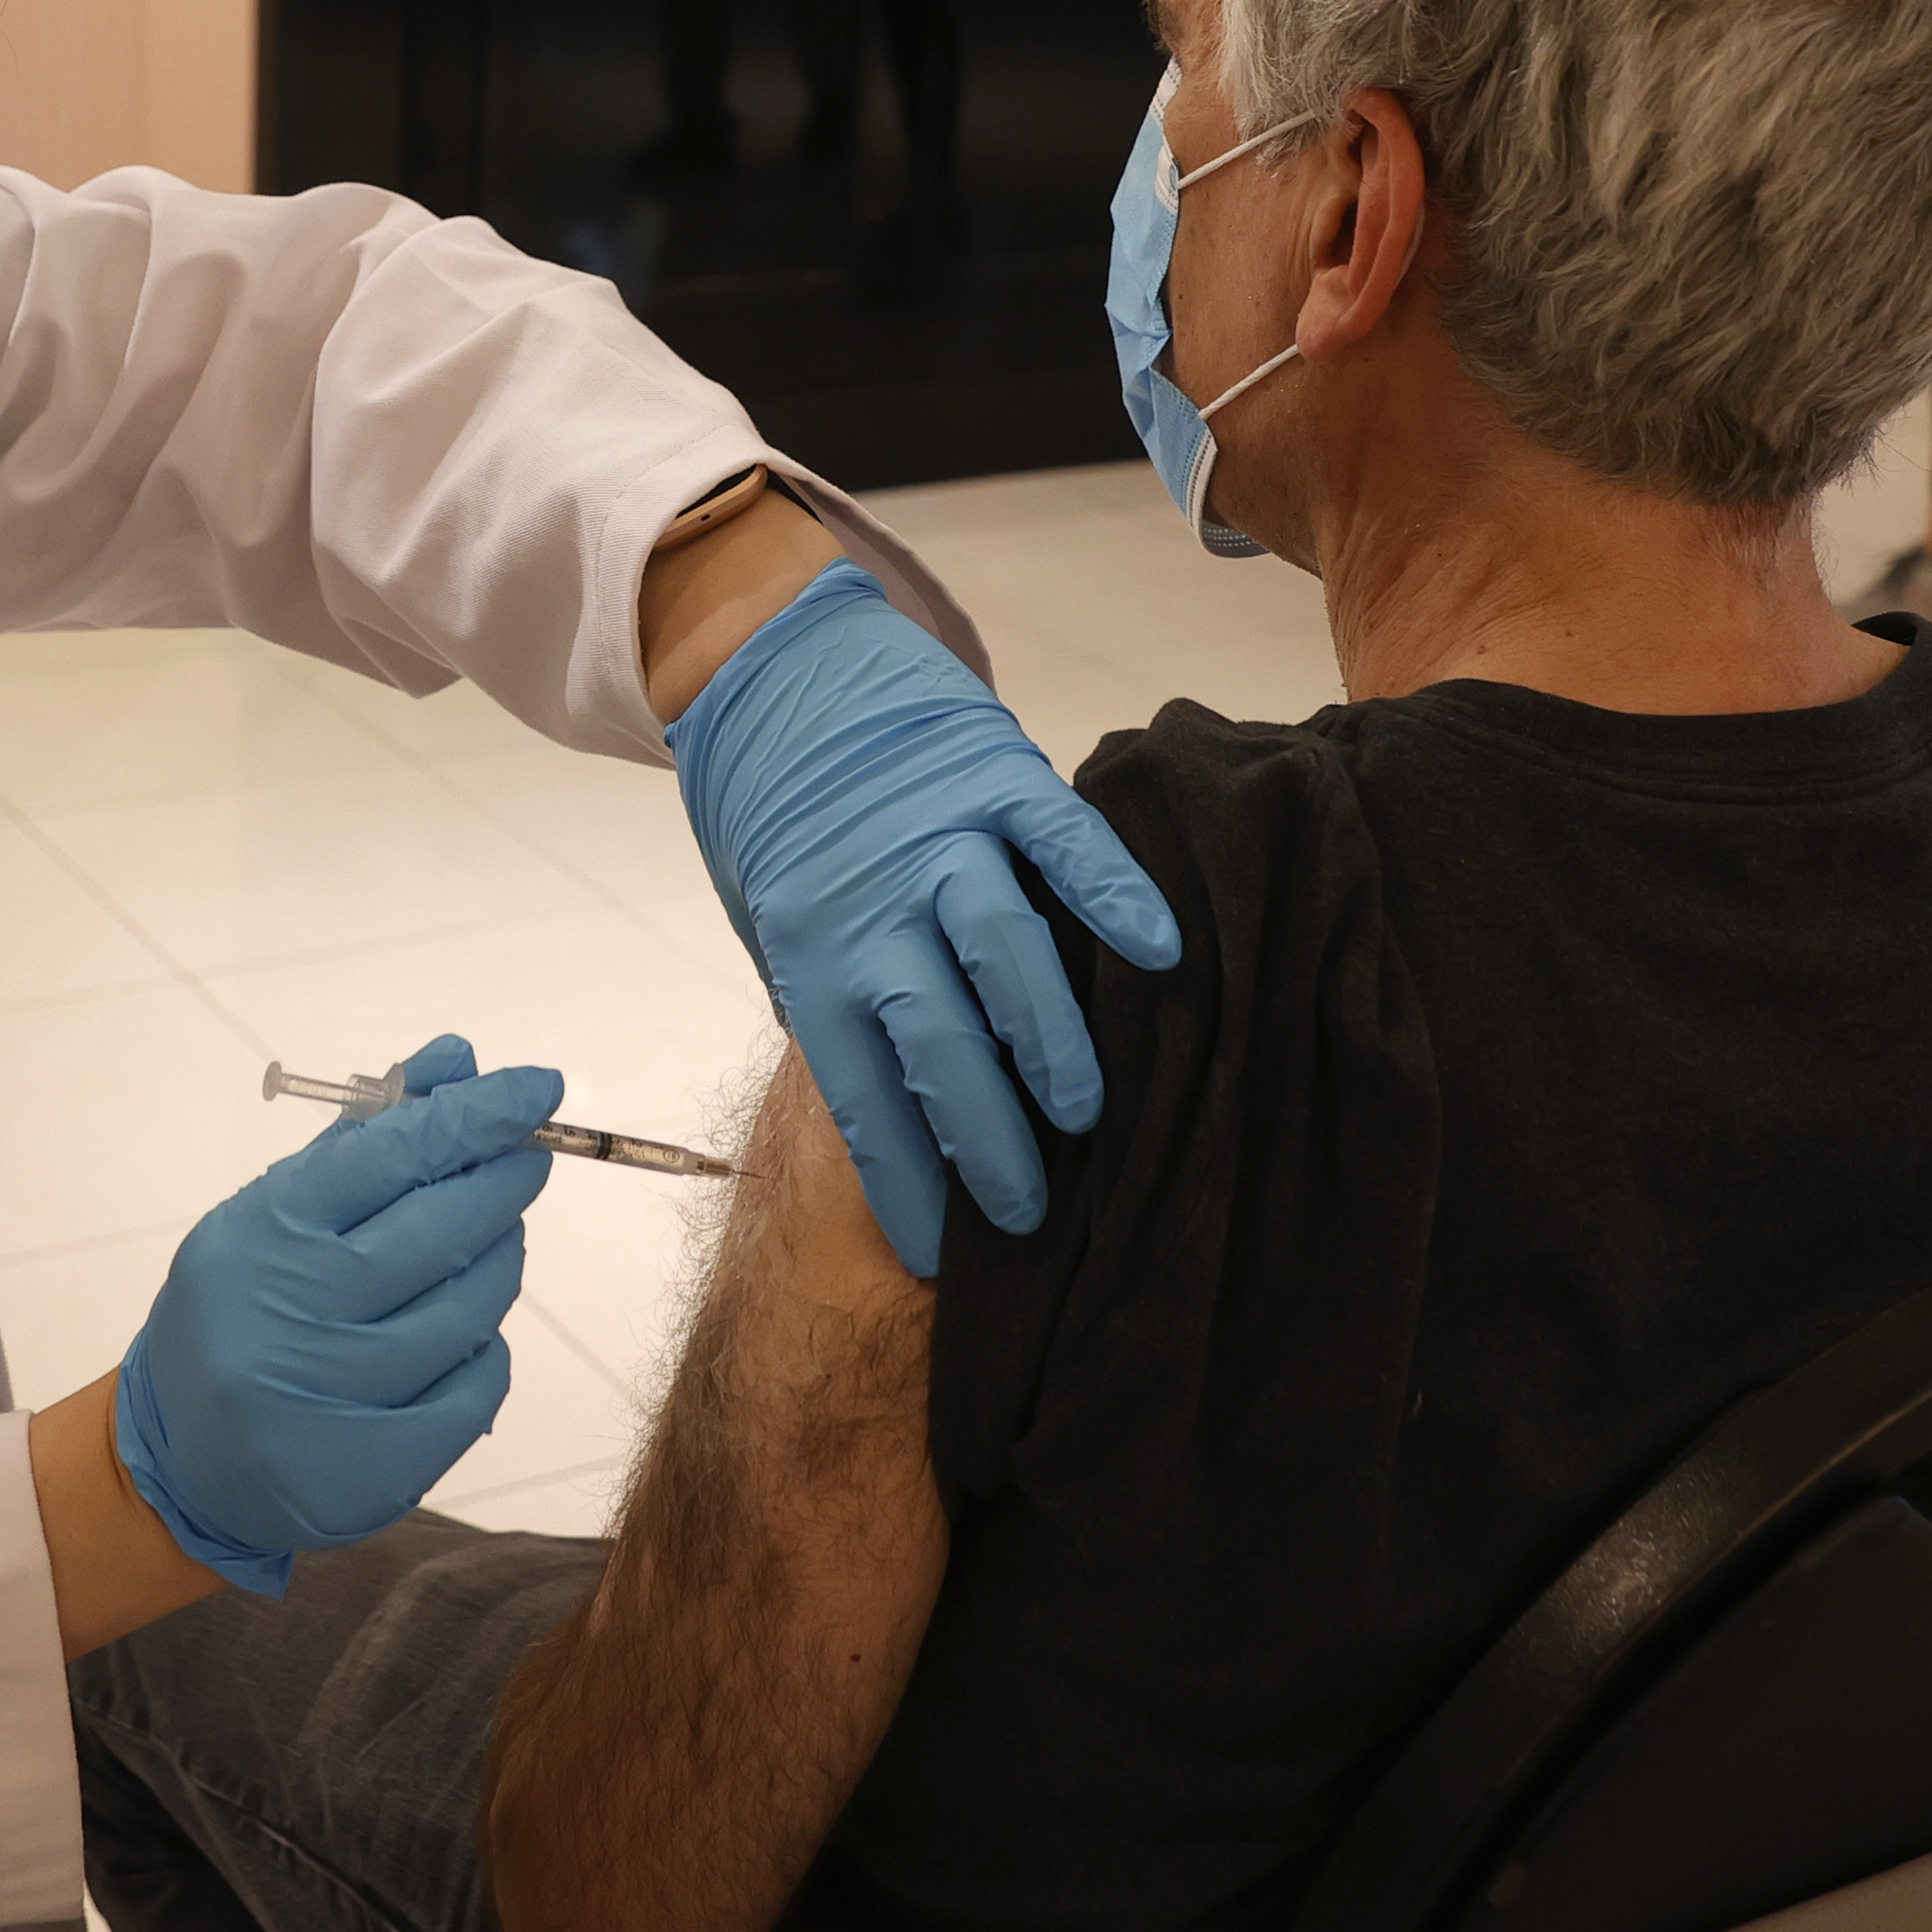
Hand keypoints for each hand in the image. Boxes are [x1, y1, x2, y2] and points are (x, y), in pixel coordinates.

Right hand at [112, 1036, 558, 1592]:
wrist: (183, 1459)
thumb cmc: (245, 1308)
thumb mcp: (278, 1212)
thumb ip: (367, 1138)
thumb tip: (458, 1061)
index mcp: (259, 1235)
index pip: (387, 1155)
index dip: (474, 1115)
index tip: (538, 1087)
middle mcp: (286, 1316)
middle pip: (437, 1232)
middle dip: (500, 1182)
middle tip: (529, 1154)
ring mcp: (327, 1400)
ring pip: (466, 1312)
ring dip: (499, 1262)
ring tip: (492, 1240)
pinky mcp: (369, 1470)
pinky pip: (474, 1389)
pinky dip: (487, 1350)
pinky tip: (468, 1332)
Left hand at [664, 561, 1182, 1275]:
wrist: (770, 672)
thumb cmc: (786, 826)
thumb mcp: (787, 927)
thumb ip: (846, 1003)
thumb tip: (910, 1112)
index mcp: (808, 956)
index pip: (860, 1099)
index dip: (906, 1187)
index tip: (945, 1259)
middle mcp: (869, 904)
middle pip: (936, 1046)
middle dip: (988, 1144)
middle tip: (1032, 1213)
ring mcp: (934, 836)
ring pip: (999, 954)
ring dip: (1049, 1042)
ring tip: (1088, 1112)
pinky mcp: (991, 773)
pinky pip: (1061, 843)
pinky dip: (1112, 896)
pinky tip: (1162, 954)